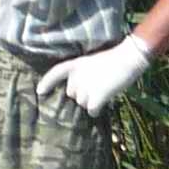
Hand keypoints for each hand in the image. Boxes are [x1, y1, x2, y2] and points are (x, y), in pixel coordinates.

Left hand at [37, 33, 153, 117]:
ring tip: (104, 90)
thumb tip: (77, 94)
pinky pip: (91, 111)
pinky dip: (97, 110)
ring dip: (91, 101)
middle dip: (81, 94)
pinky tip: (105, 102)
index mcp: (74, 64)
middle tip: (97, 86)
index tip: (39, 92)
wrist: (128, 58)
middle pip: (72, 94)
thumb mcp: (91, 63)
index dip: (46, 83)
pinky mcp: (95, 97)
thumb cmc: (114, 60)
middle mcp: (76, 77)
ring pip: (82, 103)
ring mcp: (85, 87)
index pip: (55, 73)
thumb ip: (81, 76)